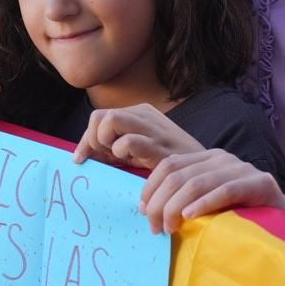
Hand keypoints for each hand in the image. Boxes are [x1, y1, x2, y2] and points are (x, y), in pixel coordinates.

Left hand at [71, 104, 201, 168]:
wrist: (203, 172)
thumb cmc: (167, 163)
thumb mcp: (137, 151)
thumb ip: (113, 149)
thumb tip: (81, 155)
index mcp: (139, 113)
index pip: (99, 117)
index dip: (86, 139)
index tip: (83, 159)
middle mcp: (144, 114)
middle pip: (100, 117)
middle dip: (94, 141)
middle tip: (107, 159)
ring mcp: (152, 128)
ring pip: (109, 120)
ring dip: (106, 144)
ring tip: (120, 159)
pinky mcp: (159, 145)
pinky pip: (127, 141)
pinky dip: (121, 153)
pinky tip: (132, 163)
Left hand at [138, 148, 284, 234]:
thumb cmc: (241, 215)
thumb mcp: (207, 200)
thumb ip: (184, 197)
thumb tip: (146, 208)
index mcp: (207, 158)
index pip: (168, 164)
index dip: (150, 187)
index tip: (142, 211)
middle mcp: (222, 158)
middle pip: (177, 174)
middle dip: (159, 202)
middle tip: (155, 228)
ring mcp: (241, 169)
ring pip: (196, 182)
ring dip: (176, 207)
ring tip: (169, 228)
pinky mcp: (258, 183)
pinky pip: (225, 190)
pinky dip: (204, 203)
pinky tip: (190, 217)